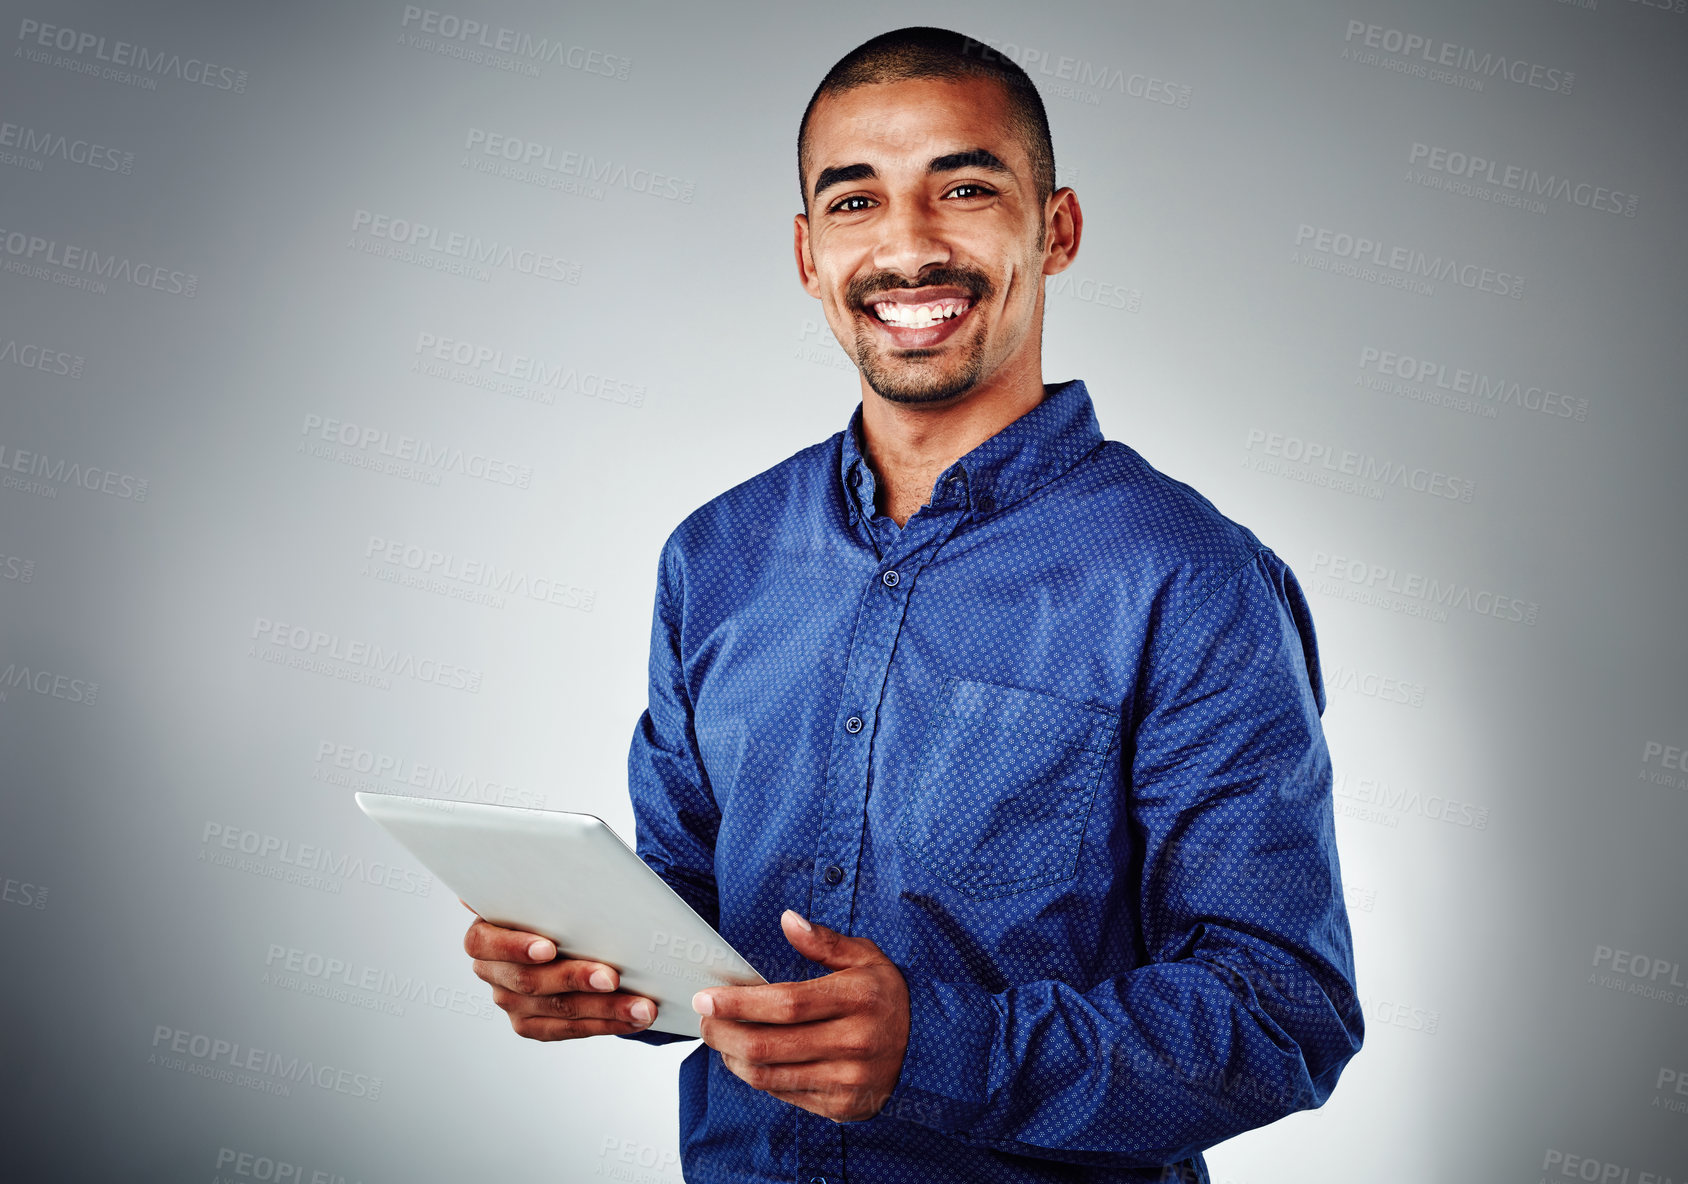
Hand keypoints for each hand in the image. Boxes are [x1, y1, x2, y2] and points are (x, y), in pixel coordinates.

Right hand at [461, 901, 657, 1039]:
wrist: (570, 932)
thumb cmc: (556, 906)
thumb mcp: (545, 890)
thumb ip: (538, 884)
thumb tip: (537, 860)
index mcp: (484, 934)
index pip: (485, 942)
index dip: (516, 946)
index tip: (549, 947)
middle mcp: (493, 971)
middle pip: (530, 981)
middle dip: (576, 979)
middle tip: (612, 977)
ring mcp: (512, 1002)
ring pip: (558, 1009)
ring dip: (605, 1008)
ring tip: (641, 1007)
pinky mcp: (532, 1024)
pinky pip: (569, 1029)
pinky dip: (605, 1024)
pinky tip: (632, 1018)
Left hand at [692, 909, 909, 1121]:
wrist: (930, 1046)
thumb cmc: (887, 996)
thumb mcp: (866, 958)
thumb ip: (824, 942)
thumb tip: (788, 920)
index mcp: (858, 999)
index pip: (787, 1003)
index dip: (740, 1002)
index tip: (707, 997)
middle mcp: (854, 1043)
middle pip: (769, 1045)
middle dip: (724, 1034)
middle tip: (704, 1021)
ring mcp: (848, 1079)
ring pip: (769, 1076)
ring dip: (733, 1058)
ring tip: (721, 1039)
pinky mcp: (842, 1106)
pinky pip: (785, 1094)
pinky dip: (758, 1076)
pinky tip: (749, 1058)